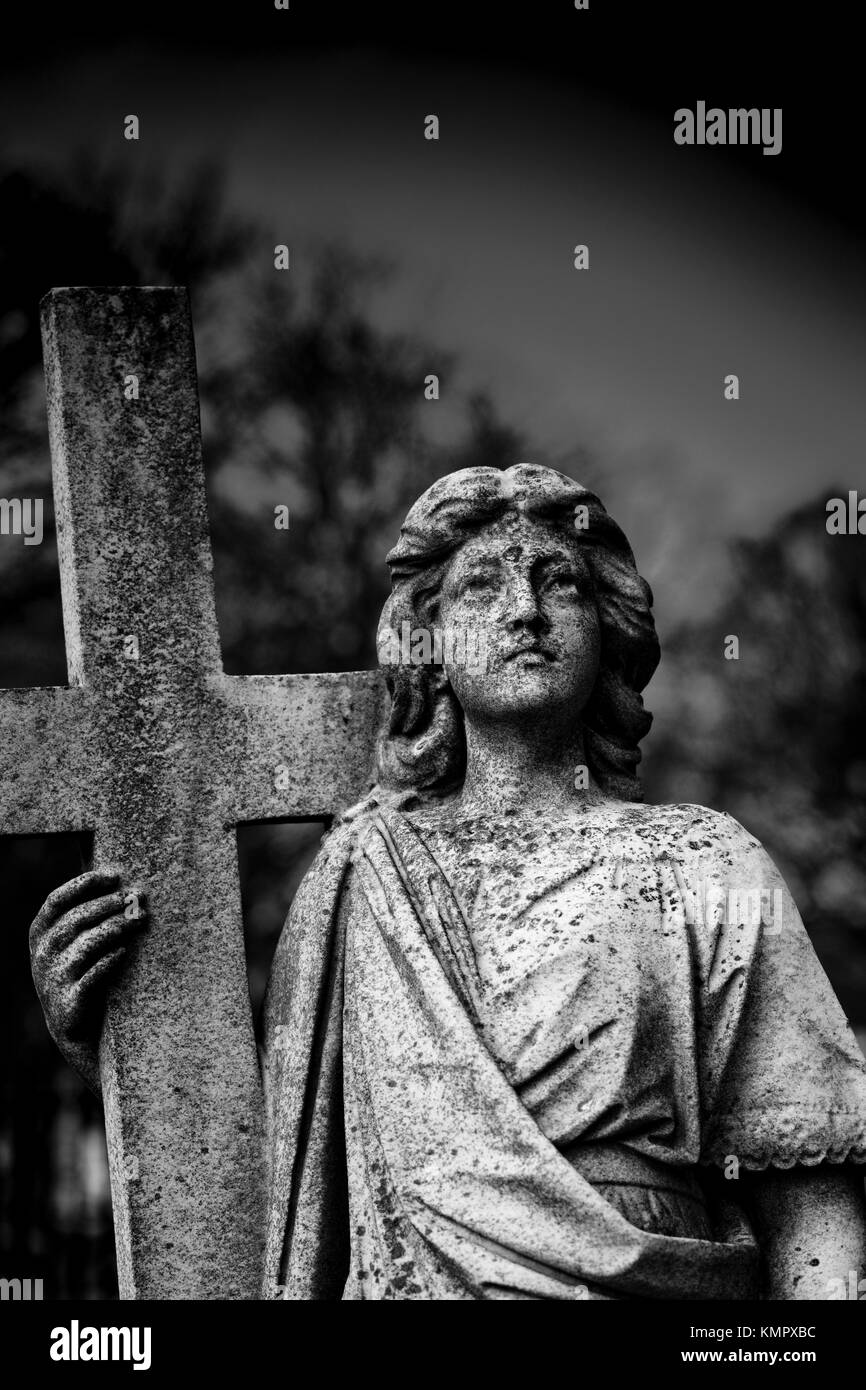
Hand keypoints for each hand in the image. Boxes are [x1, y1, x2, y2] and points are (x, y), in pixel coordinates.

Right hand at [29, 870, 147, 1095]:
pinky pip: (92, 976)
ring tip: (140, 920)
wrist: (75, 1027)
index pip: (57, 900)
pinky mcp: (69, 1002)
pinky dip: (109, 962)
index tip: (114, 876)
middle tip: (136, 898)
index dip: (84, 884)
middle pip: (75, 919)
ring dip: (116, 928)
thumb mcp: (71, 943)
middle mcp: (41, 954)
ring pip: (86, 945)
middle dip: (108, 905)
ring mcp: (53, 979)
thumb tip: (123, 884)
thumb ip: (86, 915)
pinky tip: (125, 952)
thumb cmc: (80, 972)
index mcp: (39, 933)